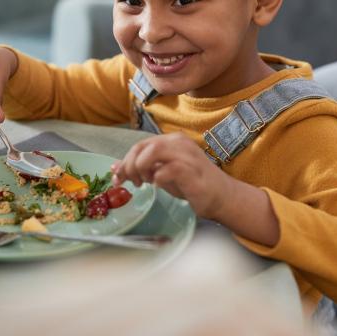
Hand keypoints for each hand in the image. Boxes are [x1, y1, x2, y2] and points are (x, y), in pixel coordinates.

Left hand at [111, 132, 232, 219]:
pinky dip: (157, 179)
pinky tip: (159, 186)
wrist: (220, 196)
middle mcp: (178, 143)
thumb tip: (116, 167)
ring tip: (145, 183)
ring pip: (153, 151)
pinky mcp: (191, 170)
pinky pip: (167, 170)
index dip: (124, 161)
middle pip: (143, 146)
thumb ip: (142, 168)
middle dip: (129, 166)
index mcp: (171, 141)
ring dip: (141, 168)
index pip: (140, 145)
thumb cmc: (191, 184)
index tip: (117, 178)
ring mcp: (186, 155)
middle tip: (131, 183)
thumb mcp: (162, 173)